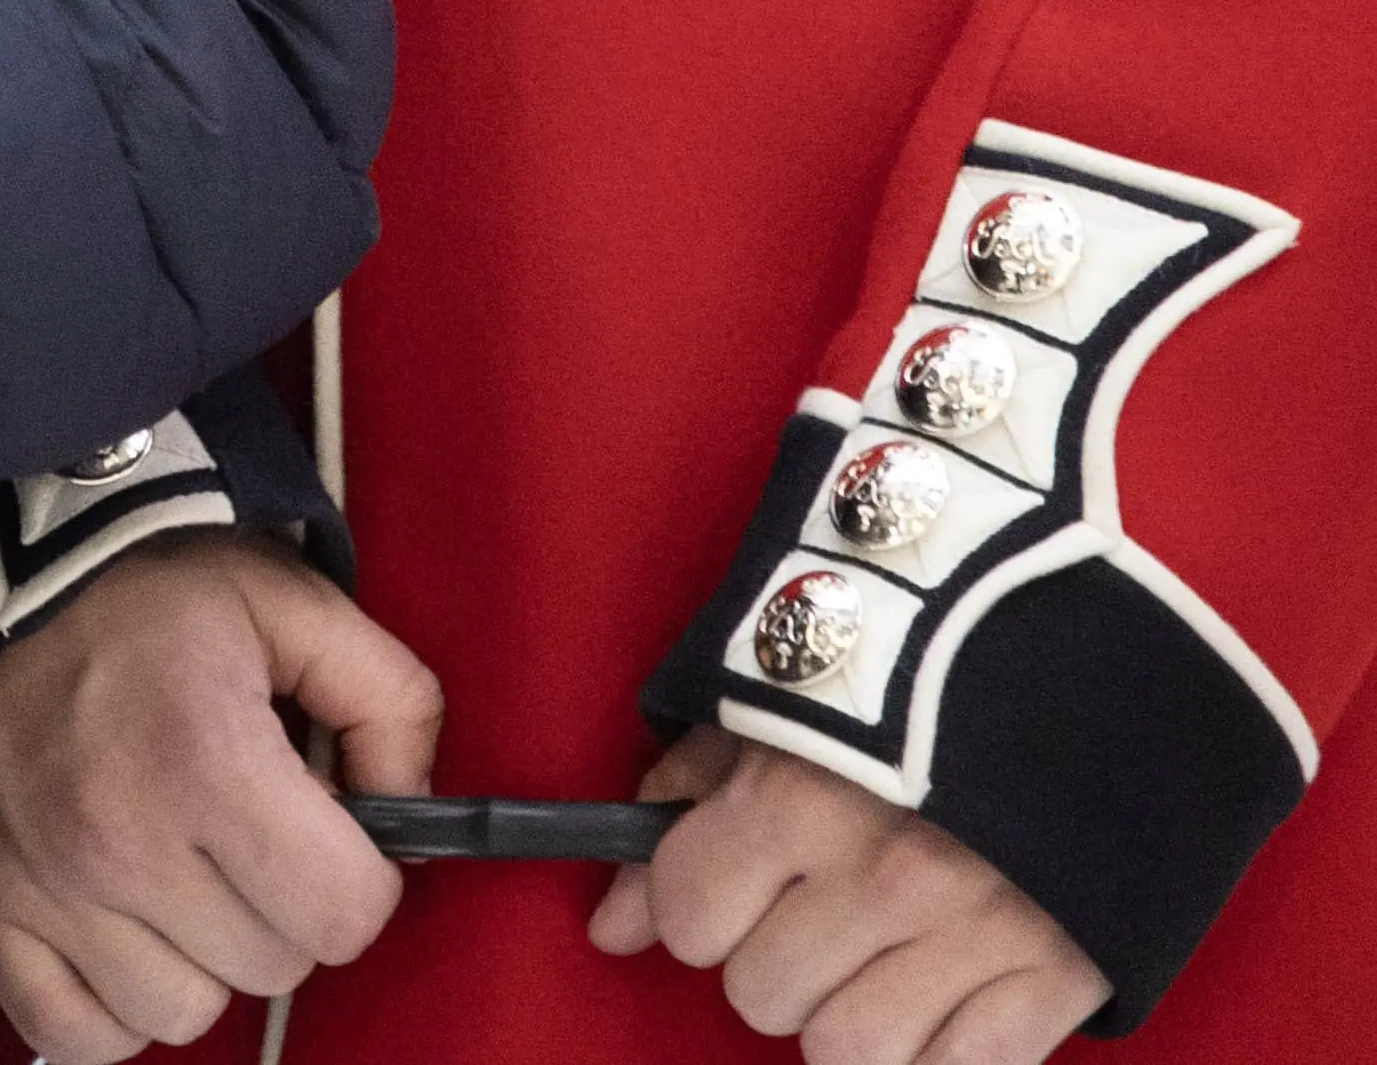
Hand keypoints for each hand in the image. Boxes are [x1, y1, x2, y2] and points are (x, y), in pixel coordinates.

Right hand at [0, 536, 434, 1054]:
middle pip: (274, 968)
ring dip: (199, 959)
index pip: (345, 916)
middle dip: (281, 907)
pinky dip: (110, 1005)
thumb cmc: (132, 587)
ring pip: (183, 1012)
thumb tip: (412, 809)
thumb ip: (387, 695)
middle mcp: (116, 839)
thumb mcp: (282, 598)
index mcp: (204, 760)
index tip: (328, 830)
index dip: (359, 874)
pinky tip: (121, 936)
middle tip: (243, 835)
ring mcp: (39, 884)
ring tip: (176, 877)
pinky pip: (74, 1031)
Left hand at [590, 721, 1108, 1064]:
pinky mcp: (1058, 978)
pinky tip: (939, 1008)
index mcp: (800, 797)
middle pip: (760, 995)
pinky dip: (935, 1059)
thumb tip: (611, 929)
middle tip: (822, 918)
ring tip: (878, 962)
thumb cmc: (895, 689)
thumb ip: (678, 808)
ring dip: (847, 1022)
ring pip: (847, 1051)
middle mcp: (882, 872)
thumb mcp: (767, 713)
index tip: (734, 888)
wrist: (1086, 672)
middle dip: (775, 964)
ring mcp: (976, 932)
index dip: (699, 909)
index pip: (688, 919)